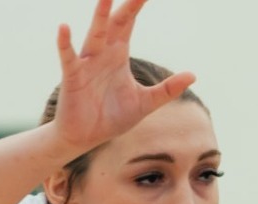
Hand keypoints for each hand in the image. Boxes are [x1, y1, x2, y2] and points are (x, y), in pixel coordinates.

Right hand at [51, 0, 195, 151]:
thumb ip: (168, 89)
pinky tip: (64, 28)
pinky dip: (65, 43)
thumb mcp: (146, 102)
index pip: (128, 24)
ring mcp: (86, 64)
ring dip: (99, 17)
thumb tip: (194, 75)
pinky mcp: (73, 78)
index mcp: (118, 55)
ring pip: (94, 35)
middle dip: (124, 7)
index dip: (135, 7)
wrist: (86, 137)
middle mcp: (102, 54)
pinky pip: (68, 57)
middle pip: (114, 24)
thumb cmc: (113, 117)